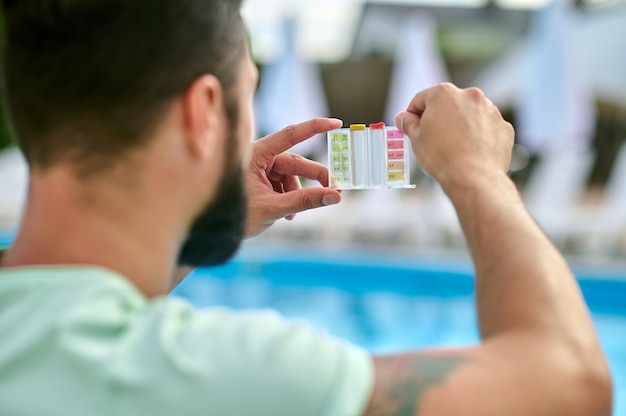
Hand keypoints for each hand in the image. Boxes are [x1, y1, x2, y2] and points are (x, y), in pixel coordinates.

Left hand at [244, 118, 342, 237]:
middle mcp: (257, 156)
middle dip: (313, 177)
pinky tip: (286, 214)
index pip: (290, 135)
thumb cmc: (236, 215)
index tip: (335, 123)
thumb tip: (335, 196)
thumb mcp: (273, 208)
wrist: (213, 231)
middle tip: (335, 188)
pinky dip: (287, 198)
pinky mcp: (258, 179)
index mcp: (255, 154)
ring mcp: (257, 168)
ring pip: (289, 175)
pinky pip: (281, 183)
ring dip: (296, 194)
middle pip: (294, 161)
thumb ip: (305, 201)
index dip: (314, 127)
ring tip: (293, 214)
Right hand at [395, 83, 513, 191]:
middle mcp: (470, 96)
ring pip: (469, 115)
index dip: (412, 114)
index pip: (421, 99)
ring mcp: (490, 110)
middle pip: (448, 104)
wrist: (473, 178)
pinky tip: (470, 152)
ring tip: (453, 148)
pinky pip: (486, 128)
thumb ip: (408, 123)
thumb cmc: (442, 157)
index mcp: (444, 94)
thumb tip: (403, 117)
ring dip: (460, 126)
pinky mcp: (503, 127)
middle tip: (432, 139)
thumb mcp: (416, 139)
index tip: (411, 126)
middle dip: (439, 118)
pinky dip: (479, 136)